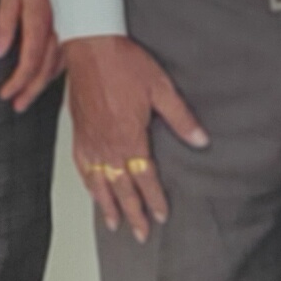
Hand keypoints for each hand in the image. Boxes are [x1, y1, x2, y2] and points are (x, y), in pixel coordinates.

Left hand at [0, 0, 63, 112]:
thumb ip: (4, 24)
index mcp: (40, 23)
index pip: (29, 63)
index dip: (17, 83)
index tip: (5, 94)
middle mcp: (59, 31)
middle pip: (45, 71)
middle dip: (30, 92)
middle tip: (17, 106)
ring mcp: (70, 29)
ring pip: (59, 65)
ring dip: (43, 84)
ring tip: (28, 97)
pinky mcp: (75, 24)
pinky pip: (68, 55)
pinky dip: (56, 70)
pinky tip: (48, 75)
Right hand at [60, 34, 207, 238]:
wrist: (91, 46)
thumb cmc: (124, 63)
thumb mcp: (161, 88)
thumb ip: (181, 118)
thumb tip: (201, 140)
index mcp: (130, 137)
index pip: (145, 178)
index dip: (154, 199)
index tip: (161, 215)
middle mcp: (108, 145)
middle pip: (122, 188)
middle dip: (133, 213)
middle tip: (140, 233)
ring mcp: (90, 140)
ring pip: (99, 182)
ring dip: (108, 205)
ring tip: (114, 224)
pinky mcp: (78, 132)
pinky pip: (82, 166)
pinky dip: (88, 183)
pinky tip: (92, 190)